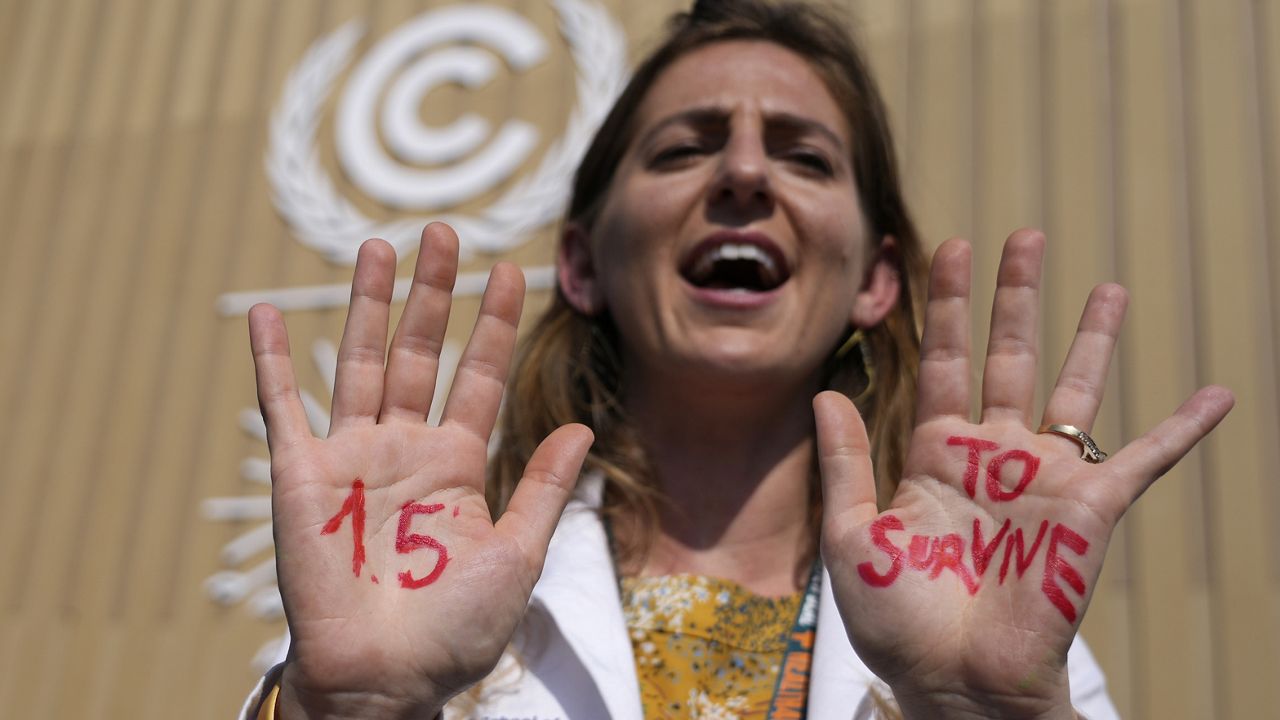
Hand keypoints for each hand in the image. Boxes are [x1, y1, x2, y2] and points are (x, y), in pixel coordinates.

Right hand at [248, 223, 592, 718]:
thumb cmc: (456, 629)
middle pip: (418, 353)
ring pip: (358, 362)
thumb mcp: (518, 553)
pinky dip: (271, 360)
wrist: (388, 678)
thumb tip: (583, 426)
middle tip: (443, 231)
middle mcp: (404, 450)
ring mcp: (351, 457)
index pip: (478, 377)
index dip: (493, 325)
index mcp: (456, 466)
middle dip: (431, 294)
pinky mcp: (300, 475)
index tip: (510, 270)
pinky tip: (265, 311)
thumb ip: (544, 486)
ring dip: (366, 304)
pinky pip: (282, 406)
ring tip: (378, 245)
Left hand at [815, 230, 1232, 718]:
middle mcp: (992, 456)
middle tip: (1024, 237)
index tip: (947, 249)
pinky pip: (1145, 459)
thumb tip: (826, 391)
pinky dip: (1182, 429)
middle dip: (1014, 297)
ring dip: (1093, 338)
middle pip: (1007, 356)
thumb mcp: (853, 535)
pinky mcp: (1089, 508)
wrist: (953, 681)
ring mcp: (1043, 478)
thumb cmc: (898, 621)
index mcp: (935, 456)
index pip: (943, 362)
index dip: (945, 306)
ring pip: (1075, 390)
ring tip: (1110, 284)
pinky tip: (1217, 396)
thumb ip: (847, 462)